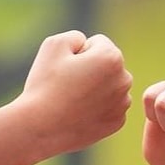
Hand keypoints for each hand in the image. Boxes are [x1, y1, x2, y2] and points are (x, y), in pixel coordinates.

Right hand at [20, 31, 131, 153]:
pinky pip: (108, 106)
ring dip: (95, 88)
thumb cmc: (45, 84)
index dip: (77, 53)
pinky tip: (79, 114)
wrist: (40, 128)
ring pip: (108, 86)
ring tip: (72, 100)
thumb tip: (87, 44)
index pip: (97, 43)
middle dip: (91, 69)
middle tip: (68, 85)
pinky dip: (96, 108)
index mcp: (112, 57)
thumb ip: (76, 36)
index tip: (66, 69)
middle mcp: (124, 80)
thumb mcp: (54, 45)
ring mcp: (122, 104)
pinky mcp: (116, 123)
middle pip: (106, 64)